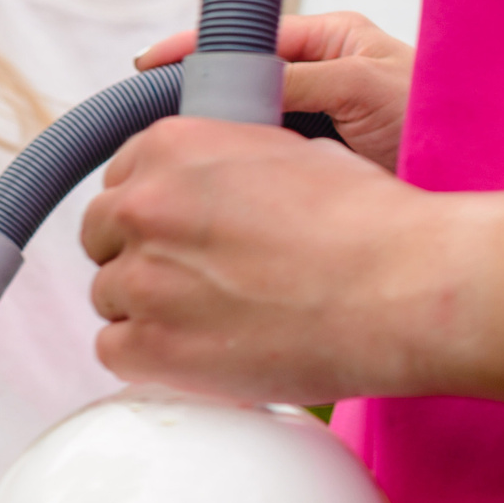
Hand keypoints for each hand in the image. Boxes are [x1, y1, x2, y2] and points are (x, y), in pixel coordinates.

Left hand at [82, 116, 455, 402]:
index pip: (121, 181)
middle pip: (102, 236)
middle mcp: (143, 205)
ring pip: (109, 296)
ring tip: (212, 318)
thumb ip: (223, 164)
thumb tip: (200, 183)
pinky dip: (147, 356)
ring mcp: (139, 278)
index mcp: (172, 147)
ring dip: (147, 308)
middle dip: (139, 255)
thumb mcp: (288, 153)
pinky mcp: (147, 345)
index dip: (150, 211)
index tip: (176, 232)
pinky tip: (195, 351)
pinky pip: (113, 351)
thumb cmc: (366, 223)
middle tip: (191, 279)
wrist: (401, 288)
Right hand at [135, 12, 416, 172]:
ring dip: (212, 142)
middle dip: (194, 99)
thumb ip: (297, 78)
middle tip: (148, 118)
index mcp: (327, 43)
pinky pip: (255, 165)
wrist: (465, 179)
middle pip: (234, 84)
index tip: (148, 65)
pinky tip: (205, 184)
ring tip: (168, 156)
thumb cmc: (434, 118)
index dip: (194, 50)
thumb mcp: (362, 85)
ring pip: (240, 127)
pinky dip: (231, 174)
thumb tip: (231, 82)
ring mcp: (306, 128)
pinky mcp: (304, 170)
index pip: (246, 38)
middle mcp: (312, 82)